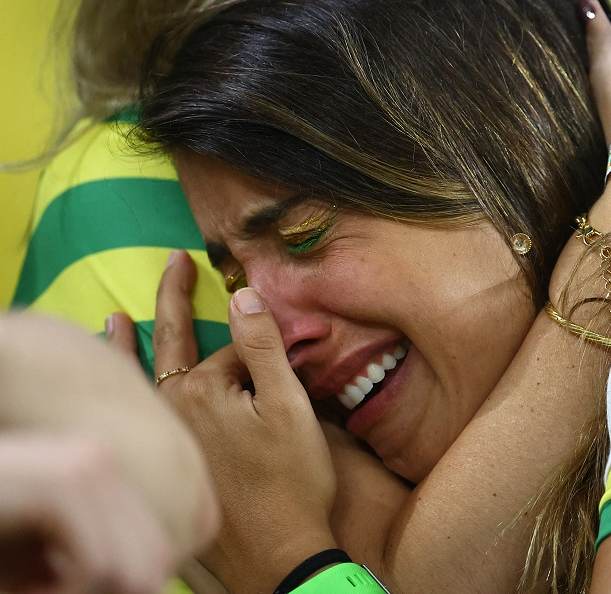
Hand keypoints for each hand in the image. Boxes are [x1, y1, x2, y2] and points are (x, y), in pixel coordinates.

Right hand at [0, 433, 173, 593]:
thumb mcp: (37, 556)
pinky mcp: (59, 486)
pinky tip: (25, 591)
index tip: (67, 593)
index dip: (124, 589)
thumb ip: (89, 566)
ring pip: (128, 570)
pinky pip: (96, 564)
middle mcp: (102, 463)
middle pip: (151, 562)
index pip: (157, 550)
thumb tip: (146, 587)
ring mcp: (85, 468)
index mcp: (104, 474)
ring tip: (32, 592)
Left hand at [114, 251, 337, 590]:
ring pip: (142, 379)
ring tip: (112, 321)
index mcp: (200, 393)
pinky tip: (125, 388)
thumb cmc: (291, 482)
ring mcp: (164, 440)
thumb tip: (244, 294)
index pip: (229, 347)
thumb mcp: (289, 406)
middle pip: (171, 345)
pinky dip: (126, 389)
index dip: (257, 341)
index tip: (276, 337)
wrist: (275, 555)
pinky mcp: (166, 466)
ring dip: (128, 347)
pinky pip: (138, 413)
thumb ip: (264, 347)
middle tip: (174, 262)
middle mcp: (171, 412)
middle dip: (171, 299)